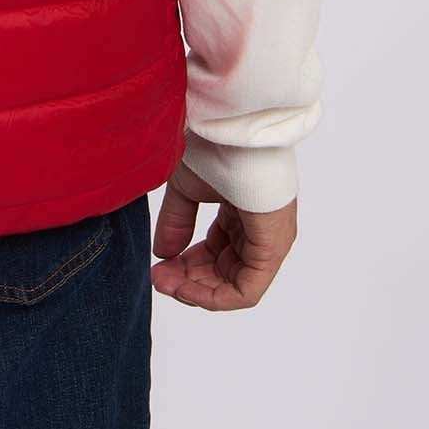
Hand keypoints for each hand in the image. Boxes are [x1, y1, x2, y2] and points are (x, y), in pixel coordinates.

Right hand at [150, 158, 296, 309]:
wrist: (232, 131)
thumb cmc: (215, 148)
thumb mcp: (186, 189)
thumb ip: (176, 222)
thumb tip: (163, 254)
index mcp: (242, 213)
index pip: (215, 252)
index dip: (184, 265)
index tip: (156, 268)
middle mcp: (258, 231)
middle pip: (222, 272)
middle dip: (187, 280)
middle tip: (157, 279)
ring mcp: (268, 241)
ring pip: (233, 286)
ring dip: (196, 291)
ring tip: (164, 282)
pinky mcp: (272, 249)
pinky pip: (245, 290)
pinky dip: (214, 297)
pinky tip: (186, 288)